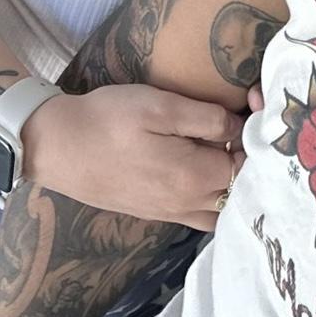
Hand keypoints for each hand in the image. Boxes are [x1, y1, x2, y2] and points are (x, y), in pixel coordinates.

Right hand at [21, 85, 244, 230]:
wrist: (58, 146)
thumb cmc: (109, 120)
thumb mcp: (160, 106)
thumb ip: (207, 119)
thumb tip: (240, 129)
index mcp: (193, 178)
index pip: (247, 164)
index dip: (258, 134)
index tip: (256, 102)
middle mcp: (186, 204)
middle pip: (239, 191)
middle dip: (250, 158)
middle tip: (248, 121)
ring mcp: (169, 212)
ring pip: (221, 209)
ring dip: (234, 183)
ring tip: (231, 145)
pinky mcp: (154, 210)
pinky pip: (199, 214)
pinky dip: (214, 196)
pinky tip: (206, 165)